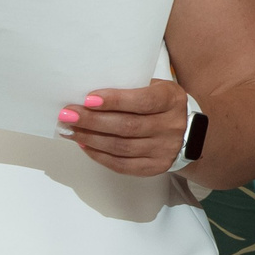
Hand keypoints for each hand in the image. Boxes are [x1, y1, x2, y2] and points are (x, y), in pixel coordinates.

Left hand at [58, 78, 189, 176]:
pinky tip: (84, 145)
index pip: (143, 102)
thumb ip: (129, 89)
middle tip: (68, 115)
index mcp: (172, 100)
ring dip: (90, 138)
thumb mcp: (154, 87)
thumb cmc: (160, 105)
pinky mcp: (155, 166)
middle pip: (127, 126)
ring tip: (70, 130)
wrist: (186, 131)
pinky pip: (121, 164)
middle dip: (93, 121)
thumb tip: (88, 98)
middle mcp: (172, 126)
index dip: (114, 101)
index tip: (88, 99)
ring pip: (121, 147)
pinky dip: (99, 155)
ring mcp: (165, 149)